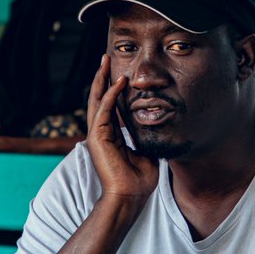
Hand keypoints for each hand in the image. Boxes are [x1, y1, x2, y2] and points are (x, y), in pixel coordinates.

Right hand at [86, 55, 158, 202]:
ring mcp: (97, 135)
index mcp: (111, 136)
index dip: (113, 89)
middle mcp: (101, 133)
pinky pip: (103, 110)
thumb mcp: (146, 151)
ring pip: (97, 100)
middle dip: (102, 77)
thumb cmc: (140, 180)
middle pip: (99, 98)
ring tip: (106, 61)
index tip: (120, 73)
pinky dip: (110, 94)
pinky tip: (118, 82)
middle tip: (106, 58)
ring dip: (102, 79)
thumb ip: (145, 137)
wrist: (130, 196)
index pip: (110, 106)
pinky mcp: (97, 138)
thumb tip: (157, 125)